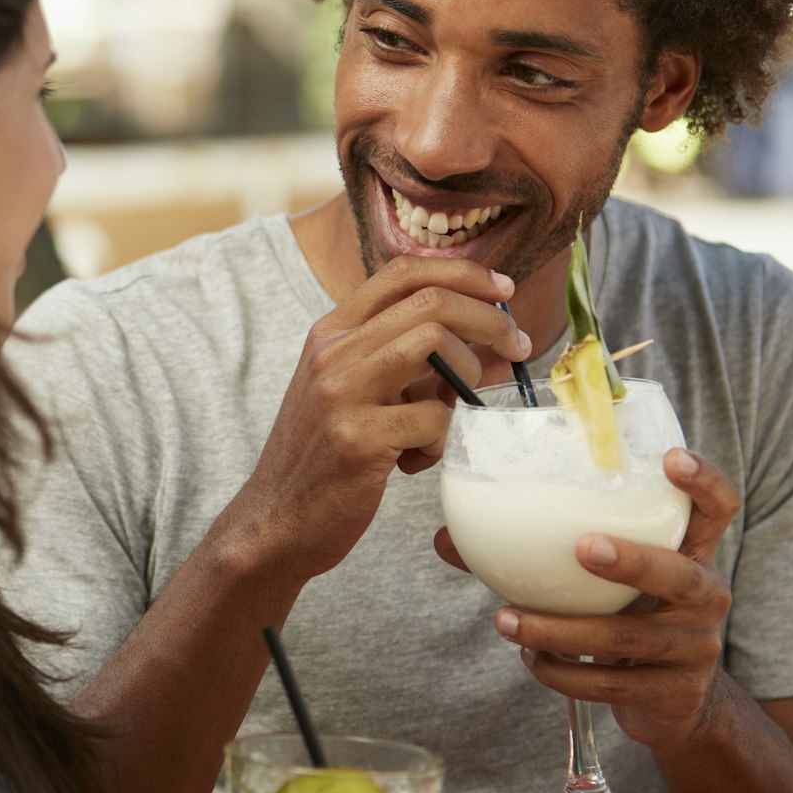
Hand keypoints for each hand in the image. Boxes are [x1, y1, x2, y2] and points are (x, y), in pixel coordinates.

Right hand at [226, 256, 529, 582]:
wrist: (276, 519)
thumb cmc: (324, 455)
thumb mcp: (348, 390)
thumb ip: (401, 359)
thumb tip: (484, 340)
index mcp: (330, 333)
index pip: (402, 272)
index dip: (463, 273)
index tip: (503, 291)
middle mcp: (331, 352)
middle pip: (430, 302)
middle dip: (489, 321)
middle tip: (517, 346)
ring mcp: (341, 393)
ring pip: (435, 346)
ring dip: (467, 377)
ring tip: (453, 414)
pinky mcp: (357, 439)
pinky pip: (433, 419)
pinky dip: (441, 440)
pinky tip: (413, 462)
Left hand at [437, 448, 738, 753]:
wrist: (674, 703)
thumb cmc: (625, 615)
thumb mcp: (603, 581)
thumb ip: (534, 553)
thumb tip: (447, 537)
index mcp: (690, 553)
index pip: (716, 509)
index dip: (703, 482)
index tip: (671, 458)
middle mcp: (704, 596)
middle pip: (680, 576)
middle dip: (634, 560)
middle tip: (582, 547)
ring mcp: (694, 649)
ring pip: (625, 639)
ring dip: (559, 629)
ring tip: (505, 620)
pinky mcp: (673, 695)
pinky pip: (609, 683)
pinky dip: (562, 672)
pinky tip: (530, 658)